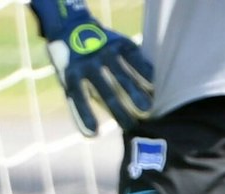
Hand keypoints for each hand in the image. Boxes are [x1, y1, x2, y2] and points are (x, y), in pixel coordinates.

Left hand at [27, 0, 154, 135]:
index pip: (79, 98)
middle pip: (106, 90)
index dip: (85, 115)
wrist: (73, 28)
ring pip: (122, 75)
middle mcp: (88, 63)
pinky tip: (154, 83)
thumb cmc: (74, 67)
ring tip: (148, 108)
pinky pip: (134, 58)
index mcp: (72, 75)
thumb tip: (92, 135)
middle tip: (131, 126)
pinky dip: (144, 71)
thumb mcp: (70, 83)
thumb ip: (79, 105)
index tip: (94, 133)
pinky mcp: (119, 43)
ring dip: (135, 92)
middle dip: (119, 109)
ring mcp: (104, 52)